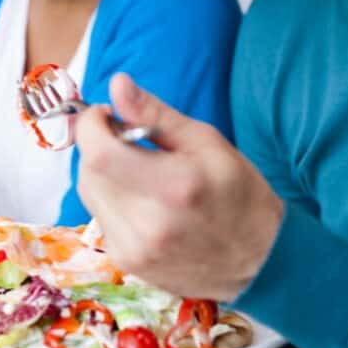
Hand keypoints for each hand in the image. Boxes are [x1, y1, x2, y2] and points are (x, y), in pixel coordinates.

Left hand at [75, 73, 283, 300]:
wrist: (258, 261)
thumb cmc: (239, 194)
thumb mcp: (207, 142)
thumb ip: (155, 114)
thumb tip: (117, 84)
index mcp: (173, 188)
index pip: (100, 154)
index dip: (91, 126)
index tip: (105, 114)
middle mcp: (148, 225)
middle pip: (89, 171)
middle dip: (98, 146)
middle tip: (127, 138)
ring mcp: (135, 250)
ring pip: (89, 194)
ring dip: (103, 172)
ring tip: (137, 170)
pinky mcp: (127, 263)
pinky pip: (100, 217)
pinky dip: (111, 199)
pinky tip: (141, 199)